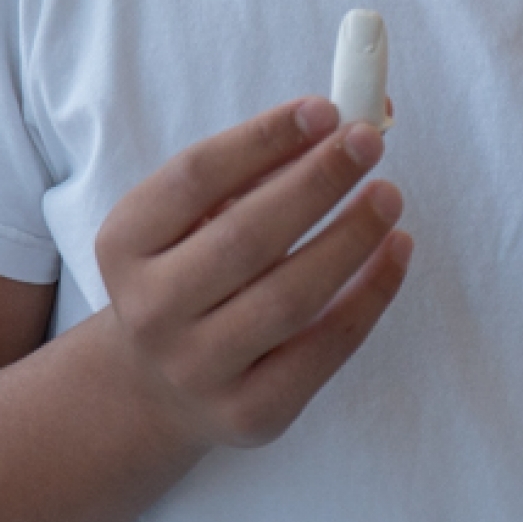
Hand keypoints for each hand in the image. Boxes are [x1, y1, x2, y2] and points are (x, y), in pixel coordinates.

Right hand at [92, 98, 411, 452]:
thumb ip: (265, 164)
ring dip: (350, 237)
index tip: (324, 108)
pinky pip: (324, 349)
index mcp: (125, 243)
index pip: (195, 177)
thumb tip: (357, 114)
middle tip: (368, 142)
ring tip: (389, 195)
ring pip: (290, 297)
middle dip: (316, 182)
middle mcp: (152, 310)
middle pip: (246, 237)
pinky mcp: (251, 413)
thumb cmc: (193, 271)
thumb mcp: (198, 215)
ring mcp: (198, 368)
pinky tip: (397, 250)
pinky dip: (370, 295)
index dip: (263, 138)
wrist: (157, 387)